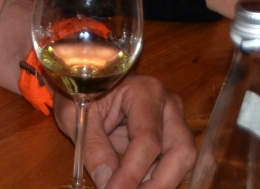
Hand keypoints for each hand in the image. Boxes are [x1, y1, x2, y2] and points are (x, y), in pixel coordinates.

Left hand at [55, 73, 194, 188]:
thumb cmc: (82, 92)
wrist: (89, 81)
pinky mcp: (173, 135)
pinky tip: (139, 185)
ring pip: (183, 160)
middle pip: (180, 151)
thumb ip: (93, 148)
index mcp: (145, 91)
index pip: (147, 140)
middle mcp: (168, 105)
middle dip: (159, 183)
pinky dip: (160, 180)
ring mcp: (175, 120)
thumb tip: (106, 182)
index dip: (132, 173)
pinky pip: (176, 164)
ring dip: (161, 183)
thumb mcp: (76, 116)